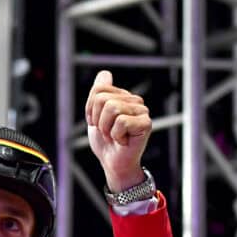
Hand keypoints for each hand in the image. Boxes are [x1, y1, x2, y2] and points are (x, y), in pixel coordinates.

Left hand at [84, 70, 152, 191]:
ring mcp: (142, 111)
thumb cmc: (106, 142)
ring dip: (106, 128)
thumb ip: (98, 94)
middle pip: (103, 98)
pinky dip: (116, 135)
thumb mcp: (95, 116)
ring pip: (112, 108)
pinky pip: (121, 122)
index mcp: (122, 96)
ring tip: (114, 136)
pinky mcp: (146, 123)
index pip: (99, 89)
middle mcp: (134, 100)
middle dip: (98, 120)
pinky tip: (123, 141)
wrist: (113, 163)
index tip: (95, 122)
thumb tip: (105, 73)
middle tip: (106, 132)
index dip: (90, 108)